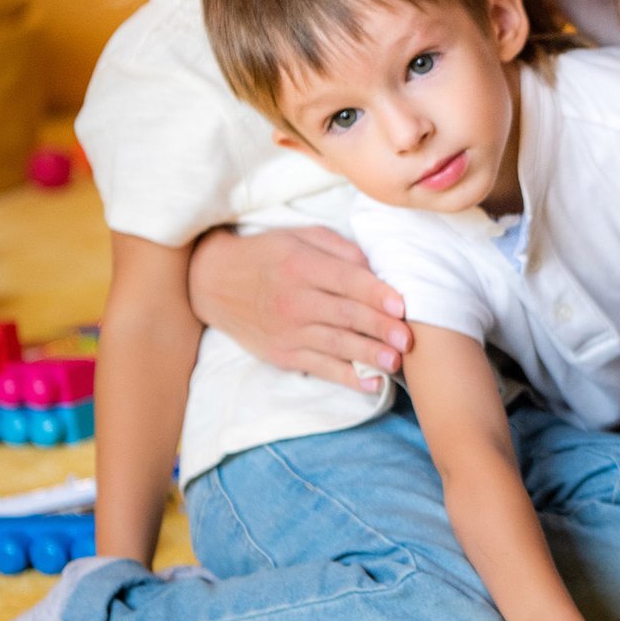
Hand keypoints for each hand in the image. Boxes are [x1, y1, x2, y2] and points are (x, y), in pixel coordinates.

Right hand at [187, 226, 411, 387]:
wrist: (211, 282)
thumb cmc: (267, 255)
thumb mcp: (300, 237)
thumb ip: (340, 250)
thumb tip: (375, 270)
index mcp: (300, 265)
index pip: (345, 281)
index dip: (375, 294)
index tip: (402, 305)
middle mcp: (293, 300)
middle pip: (344, 315)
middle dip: (379, 328)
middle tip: (408, 339)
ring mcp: (287, 331)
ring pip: (335, 345)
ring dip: (368, 355)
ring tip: (396, 362)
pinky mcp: (282, 355)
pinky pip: (320, 367)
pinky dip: (346, 377)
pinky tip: (371, 383)